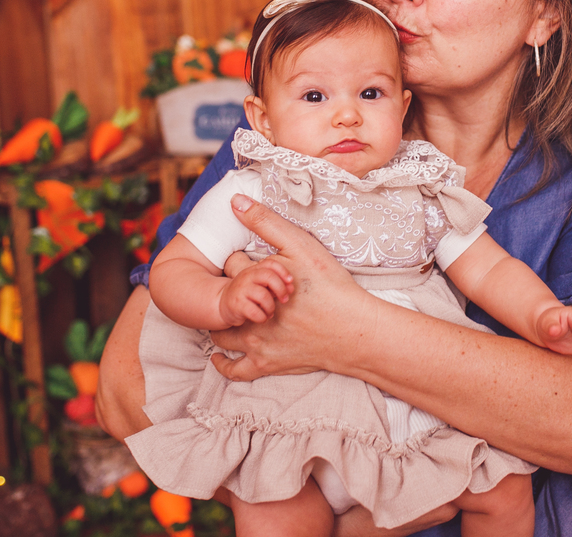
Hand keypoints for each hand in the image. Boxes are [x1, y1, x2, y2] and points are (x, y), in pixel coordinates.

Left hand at [208, 194, 370, 381]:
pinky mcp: (266, 364)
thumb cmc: (330, 286)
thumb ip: (266, 222)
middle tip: (242, 284)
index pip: (231, 264)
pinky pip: (235, 370)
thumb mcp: (301, 246)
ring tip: (229, 311)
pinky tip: (218, 356)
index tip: (252, 258)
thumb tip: (235, 202)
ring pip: (220, 334)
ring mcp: (255, 343)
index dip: (241, 258)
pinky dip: (222, 364)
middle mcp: (246, 314)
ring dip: (220, 322)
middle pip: (222, 298)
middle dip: (228, 289)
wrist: (353, 329)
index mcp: (252, 283)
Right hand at [219, 263, 292, 325]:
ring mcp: (240, 290)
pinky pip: (255, 311)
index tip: (290, 282)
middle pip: (268, 277)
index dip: (283, 271)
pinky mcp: (236, 305)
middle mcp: (246, 277)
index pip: (270, 264)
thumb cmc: (247, 295)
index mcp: (254, 270)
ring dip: (271, 307)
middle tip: (284, 300)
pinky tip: (262, 318)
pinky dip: (262, 317)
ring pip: (263, 296)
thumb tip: (291, 287)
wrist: (222, 303)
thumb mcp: (260, 285)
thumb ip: (275, 285)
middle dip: (281, 289)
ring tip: (270, 312)